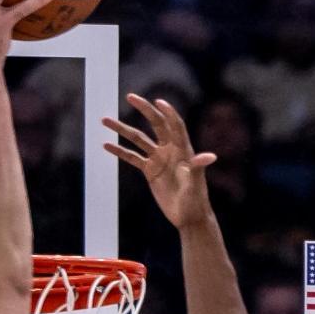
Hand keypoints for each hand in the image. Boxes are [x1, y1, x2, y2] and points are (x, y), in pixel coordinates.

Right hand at [103, 94, 217, 229]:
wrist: (188, 217)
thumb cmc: (196, 201)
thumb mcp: (195, 184)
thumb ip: (198, 168)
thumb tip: (210, 156)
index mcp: (183, 150)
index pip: (175, 125)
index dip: (168, 113)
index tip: (158, 101)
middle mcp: (170, 150)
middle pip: (156, 124)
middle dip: (144, 110)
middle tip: (129, 96)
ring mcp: (158, 159)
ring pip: (138, 139)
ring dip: (122, 129)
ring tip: (105, 120)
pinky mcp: (150, 171)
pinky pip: (132, 157)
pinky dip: (119, 151)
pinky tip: (106, 145)